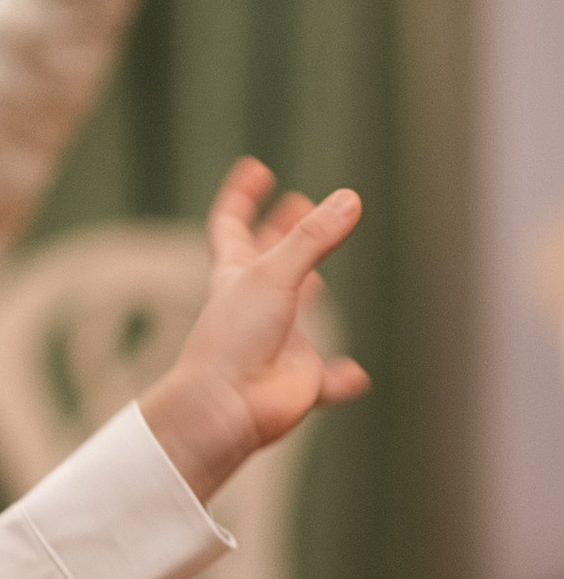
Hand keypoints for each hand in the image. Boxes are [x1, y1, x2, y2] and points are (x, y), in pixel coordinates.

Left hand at [138, 160, 367, 503]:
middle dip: (281, 232)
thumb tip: (350, 200)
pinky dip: (341, 379)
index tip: (255, 169)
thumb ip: (312, 238)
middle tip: (298, 204)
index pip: (232, 226)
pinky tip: (354, 376)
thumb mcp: (273, 276)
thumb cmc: (233, 341)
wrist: (224, 409)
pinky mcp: (300, 381)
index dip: (242, 196)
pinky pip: (327, 380)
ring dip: (304, 295)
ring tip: (317, 277)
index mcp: (236, 278)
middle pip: (267, 261)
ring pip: (294, 315)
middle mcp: (255, 307)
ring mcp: (277, 344)